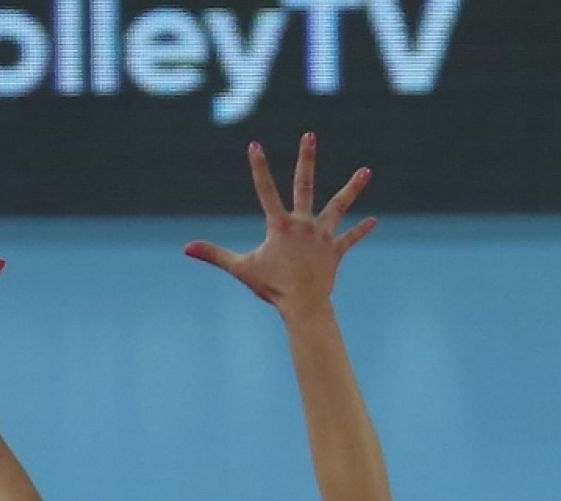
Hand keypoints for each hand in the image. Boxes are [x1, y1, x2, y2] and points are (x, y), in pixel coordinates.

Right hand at [185, 133, 374, 316]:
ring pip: (338, 207)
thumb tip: (187, 248)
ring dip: (352, 188)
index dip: (259, 167)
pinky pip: (349, 239)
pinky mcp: (335, 251)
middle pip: (304, 185)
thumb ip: (214, 254)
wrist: (303, 304)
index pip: (265, 190)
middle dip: (306, 159)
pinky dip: (360, 231)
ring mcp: (322, 235)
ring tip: (366, 172)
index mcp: (280, 224)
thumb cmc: (271, 287)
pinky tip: (373, 221)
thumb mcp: (240, 268)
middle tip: (310, 136)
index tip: (255, 145)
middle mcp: (303, 223)